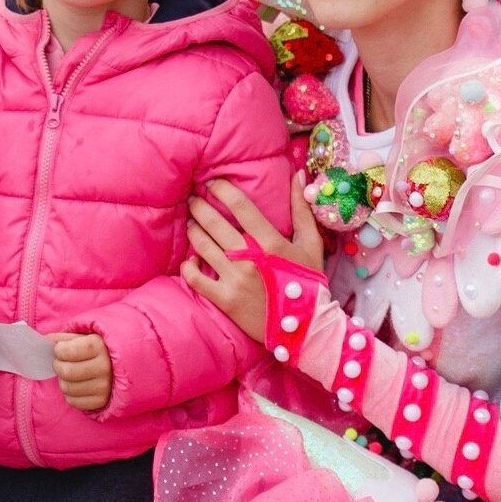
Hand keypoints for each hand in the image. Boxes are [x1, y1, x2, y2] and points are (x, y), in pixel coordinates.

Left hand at [52, 332, 112, 412]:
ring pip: (67, 388)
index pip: (68, 352)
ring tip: (70, 374)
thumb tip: (45, 341)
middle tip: (61, 363)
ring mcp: (105, 386)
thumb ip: (63, 338)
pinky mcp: (101, 401)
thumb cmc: (95, 348)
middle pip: (66, 372)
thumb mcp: (82, 337)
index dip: (59, 351)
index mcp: (100, 346)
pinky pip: (73, 401)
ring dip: (63, 381)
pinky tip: (77, 385)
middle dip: (58, 366)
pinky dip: (70, 394)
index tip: (60, 349)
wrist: (119, 365)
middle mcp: (105, 367)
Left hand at [181, 180, 324, 339]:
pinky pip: (195, 278)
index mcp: (270, 242)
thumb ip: (301, 209)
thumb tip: (297, 175)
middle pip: (214, 223)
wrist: (304, 326)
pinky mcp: (224, 299)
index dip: (222, 190)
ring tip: (192, 224)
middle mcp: (249, 258)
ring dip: (194, 230)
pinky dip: (189, 266)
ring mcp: (235, 279)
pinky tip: (192, 259)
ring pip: (202, 246)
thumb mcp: (311, 244)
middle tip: (194, 201)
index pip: (241, 206)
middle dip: (200, 207)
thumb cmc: (308, 282)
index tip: (213, 183)